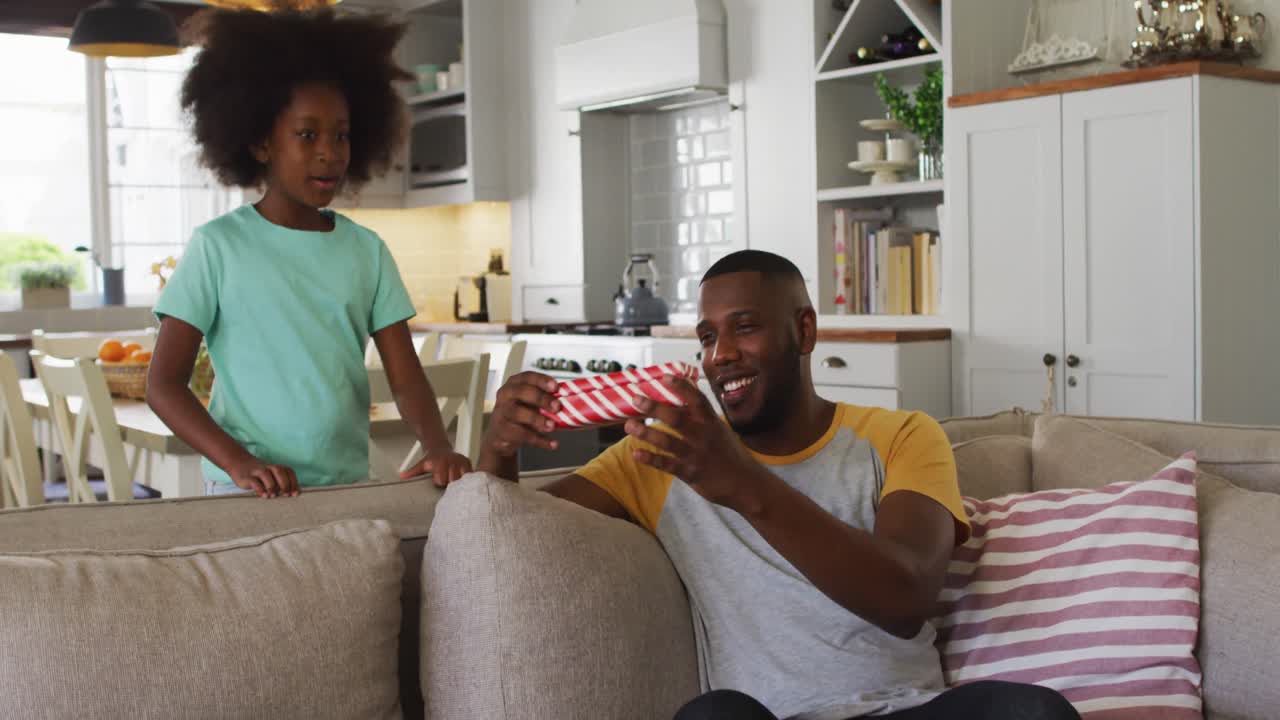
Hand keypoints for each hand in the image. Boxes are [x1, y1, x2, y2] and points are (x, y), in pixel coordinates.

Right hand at [227, 457, 299, 497]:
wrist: (238, 462)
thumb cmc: (259, 475)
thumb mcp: (270, 476)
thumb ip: (279, 483)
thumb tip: (291, 496)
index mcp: (276, 468)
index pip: (288, 471)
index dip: (293, 482)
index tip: (295, 494)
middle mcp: (268, 468)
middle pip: (279, 471)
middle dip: (284, 483)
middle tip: (285, 495)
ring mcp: (257, 471)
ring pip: (266, 474)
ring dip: (271, 486)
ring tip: (273, 496)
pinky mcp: (246, 477)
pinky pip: (254, 481)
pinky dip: (260, 489)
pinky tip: (264, 496)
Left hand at [401, 447, 471, 486]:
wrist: (439, 448)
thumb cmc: (430, 459)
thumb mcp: (421, 465)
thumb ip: (412, 472)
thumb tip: (401, 477)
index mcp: (440, 462)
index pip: (441, 480)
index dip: (439, 482)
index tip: (437, 480)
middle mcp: (451, 460)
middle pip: (452, 481)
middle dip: (448, 483)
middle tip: (446, 480)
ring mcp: (460, 461)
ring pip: (462, 478)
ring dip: (458, 481)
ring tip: (453, 480)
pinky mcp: (467, 462)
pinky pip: (469, 474)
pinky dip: (465, 478)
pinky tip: (461, 478)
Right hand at [477, 371, 561, 474]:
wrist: (500, 434)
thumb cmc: (520, 412)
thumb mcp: (530, 402)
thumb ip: (545, 398)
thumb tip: (570, 398)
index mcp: (515, 384)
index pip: (527, 377)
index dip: (541, 380)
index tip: (556, 387)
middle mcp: (505, 395)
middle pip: (522, 392)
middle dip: (541, 399)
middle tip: (557, 407)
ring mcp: (502, 413)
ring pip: (518, 413)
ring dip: (537, 419)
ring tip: (553, 426)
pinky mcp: (502, 431)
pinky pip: (522, 435)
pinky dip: (539, 440)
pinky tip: (553, 444)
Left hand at [624, 376, 766, 510]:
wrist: (745, 483)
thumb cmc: (729, 454)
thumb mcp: (720, 430)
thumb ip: (701, 417)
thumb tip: (683, 398)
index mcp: (711, 422)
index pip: (696, 399)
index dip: (681, 387)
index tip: (664, 376)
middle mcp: (703, 435)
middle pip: (676, 418)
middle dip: (654, 407)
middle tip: (635, 398)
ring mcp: (696, 454)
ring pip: (667, 441)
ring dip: (646, 433)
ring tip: (629, 426)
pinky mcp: (690, 473)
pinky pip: (667, 464)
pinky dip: (651, 459)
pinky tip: (636, 453)